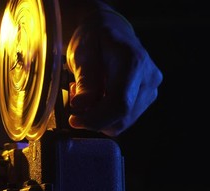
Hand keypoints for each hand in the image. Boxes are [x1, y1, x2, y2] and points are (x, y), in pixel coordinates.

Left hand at [66, 5, 162, 136]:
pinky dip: (105, 116)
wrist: (110, 32)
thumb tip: (80, 106)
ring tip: (84, 96)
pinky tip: (95, 99)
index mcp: (133, 62)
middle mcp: (148, 77)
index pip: (120, 104)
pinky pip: (123, 119)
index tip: (74, 120)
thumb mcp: (82, 54)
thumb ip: (85, 79)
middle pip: (122, 118)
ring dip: (98, 118)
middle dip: (93, 119)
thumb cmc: (94, 40)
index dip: (96, 119)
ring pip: (122, 122)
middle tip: (74, 102)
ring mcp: (151, 89)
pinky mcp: (147, 98)